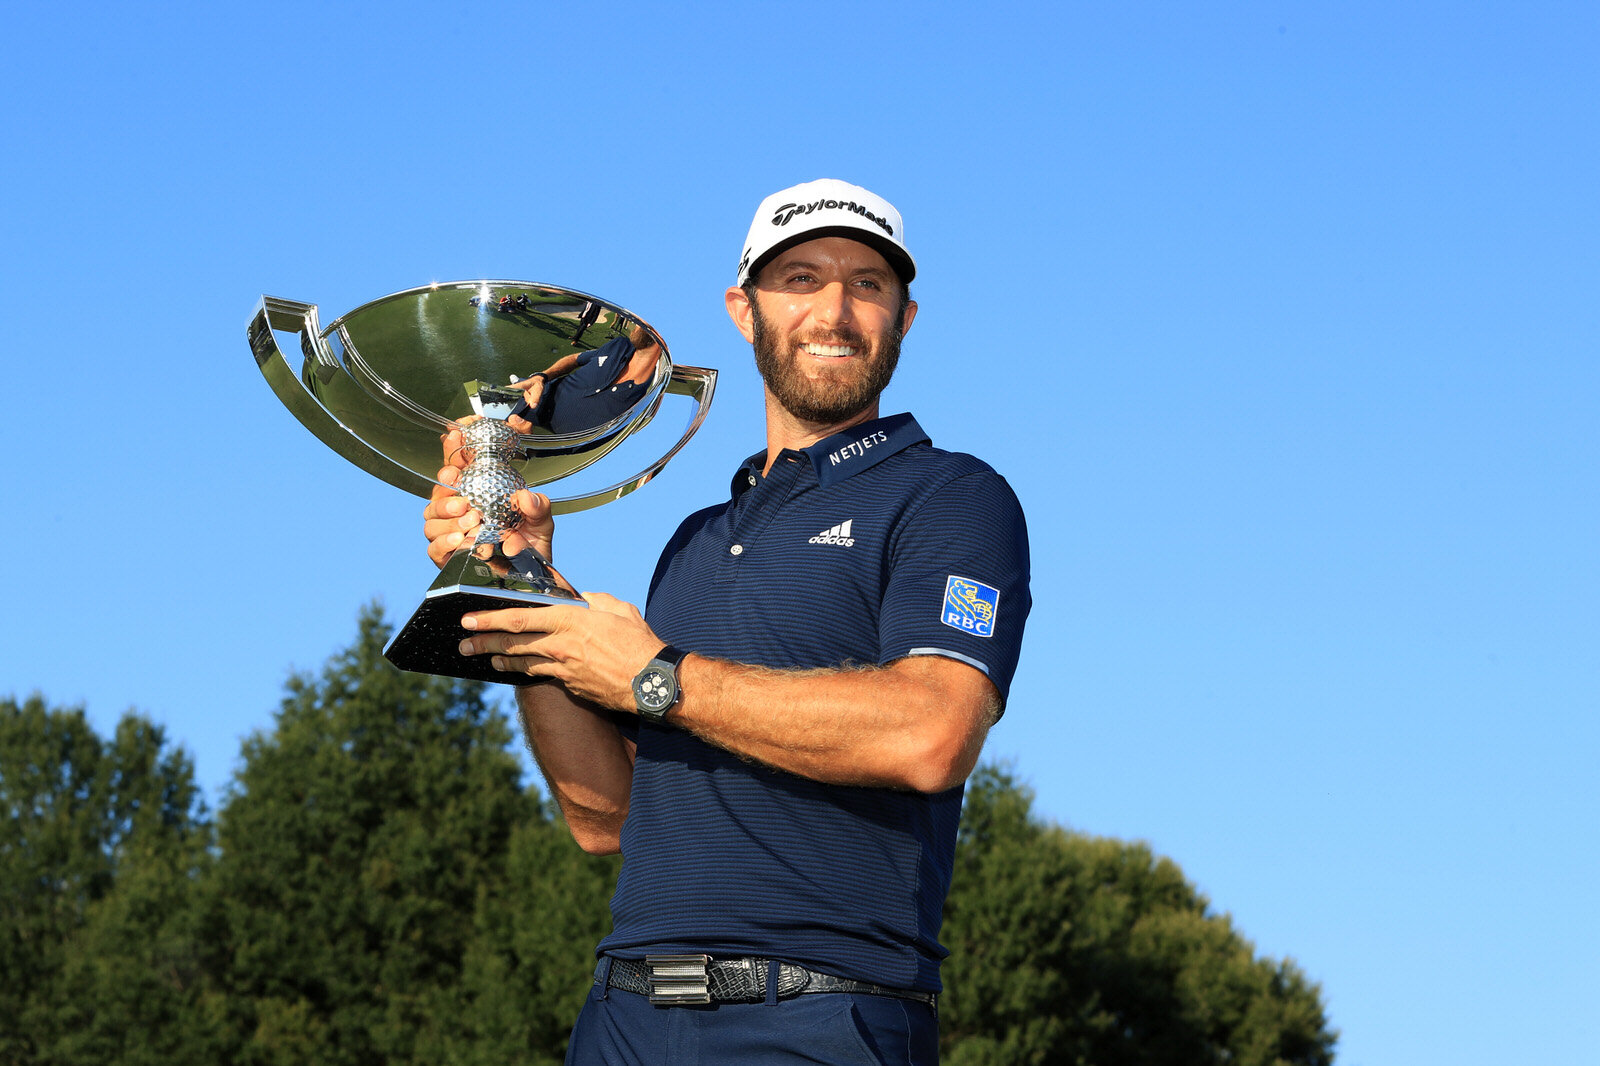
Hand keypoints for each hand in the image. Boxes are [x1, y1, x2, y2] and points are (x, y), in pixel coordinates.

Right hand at [422, 425, 555, 567]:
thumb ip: (538, 506)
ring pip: (431, 518)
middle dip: (446, 488)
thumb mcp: (541, 520)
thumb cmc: (529, 542)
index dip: (453, 449)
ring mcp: (448, 532)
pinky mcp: (446, 556)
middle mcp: (457, 510)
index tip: (456, 436)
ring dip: (448, 516)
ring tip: (472, 520)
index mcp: (476, 492)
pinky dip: (445, 542)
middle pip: (437, 491)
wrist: (528, 577)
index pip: (458, 465)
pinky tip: (461, 539)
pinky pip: (434, 547)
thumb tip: (525, 497)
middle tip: (465, 494)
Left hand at [458, 592, 664, 711]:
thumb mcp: (620, 610)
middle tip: (464, 644)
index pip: (521, 618)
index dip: (491, 619)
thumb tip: (583, 599)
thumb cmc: (640, 643)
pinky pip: (544, 675)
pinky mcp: (571, 686)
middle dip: (485, 643)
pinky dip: (528, 672)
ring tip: (486, 659)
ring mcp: (564, 669)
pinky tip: (520, 671)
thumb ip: (596, 601)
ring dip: (501, 660)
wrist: (653, 684)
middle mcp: (561, 645)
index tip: (469, 619)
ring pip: (523, 663)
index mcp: (570, 621)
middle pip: (513, 643)